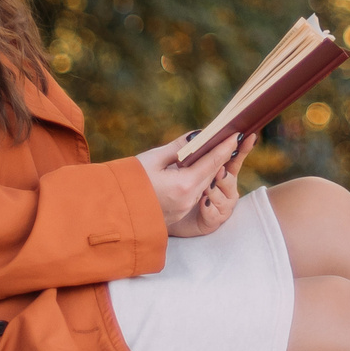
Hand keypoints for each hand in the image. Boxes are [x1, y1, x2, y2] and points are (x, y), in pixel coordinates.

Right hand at [133, 133, 257, 236]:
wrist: (112, 211)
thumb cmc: (128, 182)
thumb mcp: (152, 159)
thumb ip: (178, 148)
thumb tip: (197, 137)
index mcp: (183, 185)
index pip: (212, 162)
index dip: (225, 147)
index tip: (237, 135)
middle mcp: (187, 200)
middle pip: (210, 174)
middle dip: (219, 158)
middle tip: (228, 140)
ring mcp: (183, 210)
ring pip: (202, 185)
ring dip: (208, 170)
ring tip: (214, 153)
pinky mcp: (177, 215)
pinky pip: (193, 195)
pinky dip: (196, 182)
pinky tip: (194, 171)